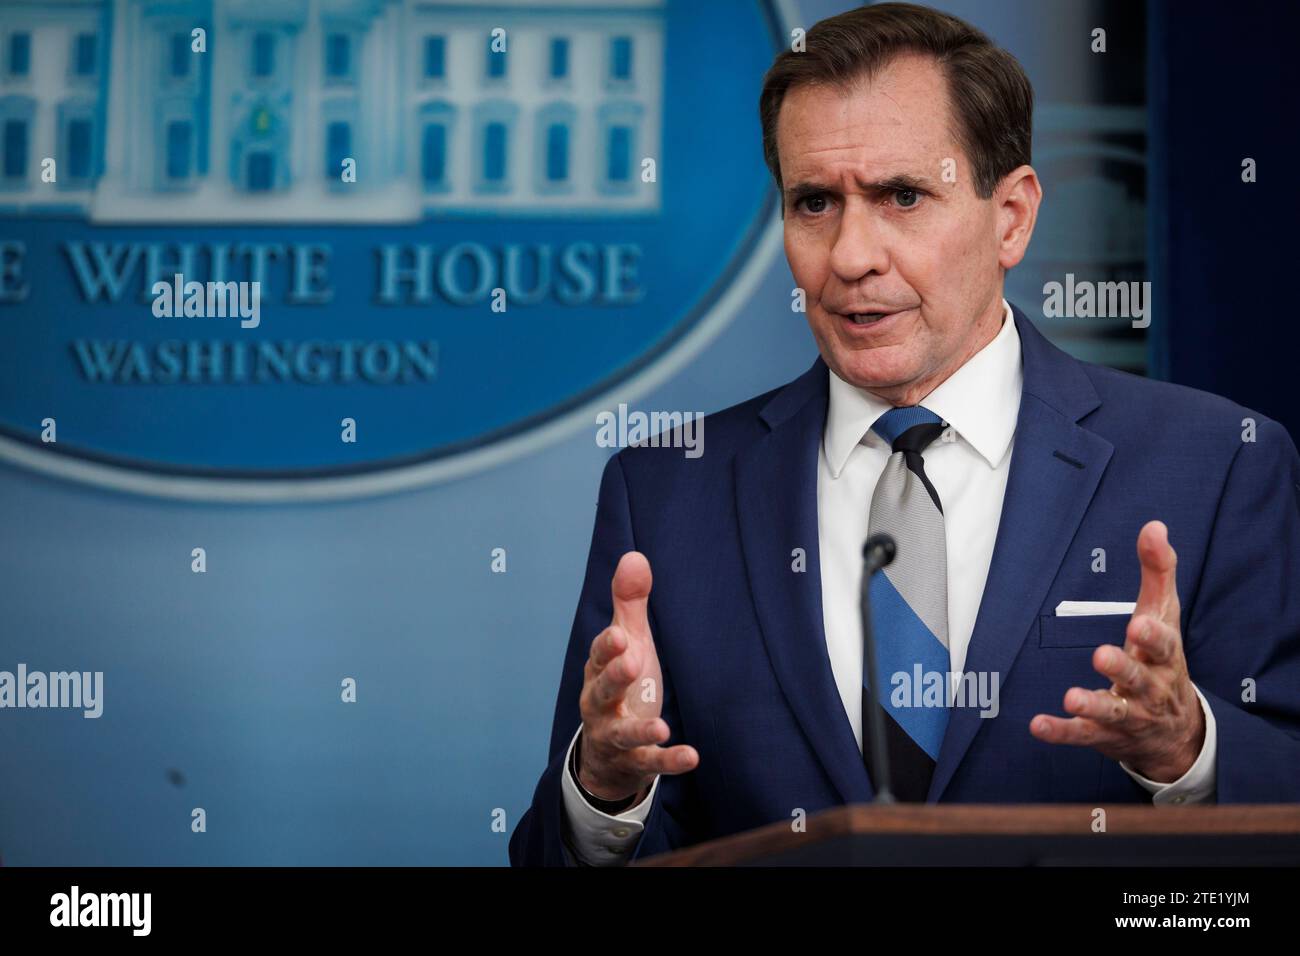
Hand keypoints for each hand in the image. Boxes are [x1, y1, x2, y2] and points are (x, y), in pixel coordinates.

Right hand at [576, 551, 698, 801]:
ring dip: (639, 729)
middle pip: (602, 690)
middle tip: (631, 661)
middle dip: (614, 677)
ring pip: (621, 732)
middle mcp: (600, 702)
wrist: (608, 752)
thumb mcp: (627, 643)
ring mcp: (614, 735)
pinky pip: (649, 762)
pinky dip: (668, 760)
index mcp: (598, 670)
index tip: (619, 634)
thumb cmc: (622, 684)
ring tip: (660, 726)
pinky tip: (691, 756)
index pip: (599, 655)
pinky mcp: (634, 761)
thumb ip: (629, 603)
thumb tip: (634, 556)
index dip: (607, 647)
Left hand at [1030, 520, 1205, 782]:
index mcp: (1164, 658)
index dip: (1154, 636)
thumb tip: (1154, 526)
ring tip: (1071, 696)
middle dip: (1123, 667)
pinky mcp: (1104, 735)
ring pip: (1112, 711)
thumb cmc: (1163, 661)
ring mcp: (1128, 715)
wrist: (1178, 734)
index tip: (1140, 622)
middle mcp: (1150, 689)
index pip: (1164, 645)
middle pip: (1139, 678)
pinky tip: (1038, 725)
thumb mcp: (1164, 616)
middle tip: (1102, 654)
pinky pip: (1082, 734)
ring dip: (1092, 703)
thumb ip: (1158, 572)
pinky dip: (1061, 731)